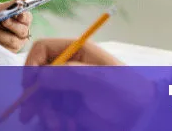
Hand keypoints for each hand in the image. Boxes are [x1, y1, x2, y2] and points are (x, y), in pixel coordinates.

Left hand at [0, 0, 32, 52]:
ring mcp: (17, 43)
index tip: (17, 13)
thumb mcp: (2, 7)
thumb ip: (14, 2)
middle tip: (3, 20)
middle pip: (22, 31)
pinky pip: (4, 48)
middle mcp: (23, 32)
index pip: (27, 18)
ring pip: (12, 41)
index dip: (23, 16)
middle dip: (11, 25)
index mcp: (25, 19)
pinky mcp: (8, 50)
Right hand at [20, 38, 155, 130]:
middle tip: (29, 113)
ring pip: (42, 96)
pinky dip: (54, 120)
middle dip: (35, 96)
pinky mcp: (69, 106)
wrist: (142, 118)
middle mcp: (68, 67)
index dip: (32, 63)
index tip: (29, 84)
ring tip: (58, 126)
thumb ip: (67, 74)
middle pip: (37, 76)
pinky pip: (51, 111)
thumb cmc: (124, 92)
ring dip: (46, 112)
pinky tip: (67, 127)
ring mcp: (68, 87)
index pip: (43, 49)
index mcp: (76, 51)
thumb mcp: (98, 80)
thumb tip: (39, 76)